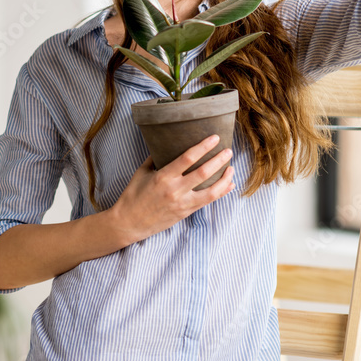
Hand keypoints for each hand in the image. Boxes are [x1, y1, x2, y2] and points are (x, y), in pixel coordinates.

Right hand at [107, 134, 235, 244]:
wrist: (129, 223)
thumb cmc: (133, 195)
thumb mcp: (141, 172)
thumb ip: (155, 158)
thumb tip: (167, 145)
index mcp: (163, 177)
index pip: (187, 158)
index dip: (203, 147)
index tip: (214, 138)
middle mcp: (175, 190)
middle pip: (203, 173)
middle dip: (219, 160)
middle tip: (228, 150)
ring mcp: (182, 203)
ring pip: (211, 191)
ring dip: (225, 179)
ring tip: (231, 168)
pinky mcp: (186, 213)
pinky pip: (208, 202)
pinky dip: (221, 192)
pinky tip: (228, 185)